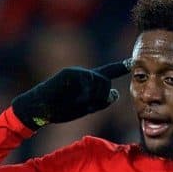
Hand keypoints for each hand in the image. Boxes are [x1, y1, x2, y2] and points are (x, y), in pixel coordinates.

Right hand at [12, 60, 130, 129]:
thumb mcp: (85, 108)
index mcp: (88, 82)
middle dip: (100, 96)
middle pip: (105, 83)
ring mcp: (77, 72)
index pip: (108, 73)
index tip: (133, 62)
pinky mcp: (70, 73)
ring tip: (75, 102)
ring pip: (98, 84)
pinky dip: (83, 93)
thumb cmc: (61, 109)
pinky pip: (86, 83)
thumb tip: (116, 93)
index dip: (121, 67)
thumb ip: (102, 101)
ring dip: (91, 97)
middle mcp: (84, 74)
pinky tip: (73, 98)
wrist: (40, 108)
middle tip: (83, 104)